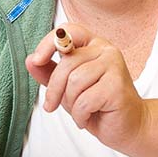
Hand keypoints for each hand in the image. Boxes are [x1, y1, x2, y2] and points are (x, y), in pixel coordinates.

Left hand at [25, 24, 146, 150]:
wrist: (127, 125)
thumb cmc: (98, 103)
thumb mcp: (67, 86)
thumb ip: (49, 72)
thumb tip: (30, 60)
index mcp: (93, 44)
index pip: (69, 30)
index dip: (49, 42)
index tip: (37, 59)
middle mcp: (106, 50)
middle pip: (67, 63)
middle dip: (54, 89)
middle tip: (51, 106)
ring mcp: (114, 66)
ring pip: (75, 82)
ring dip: (71, 104)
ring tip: (79, 111)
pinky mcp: (117, 86)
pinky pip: (85, 100)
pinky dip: (80, 115)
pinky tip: (88, 117)